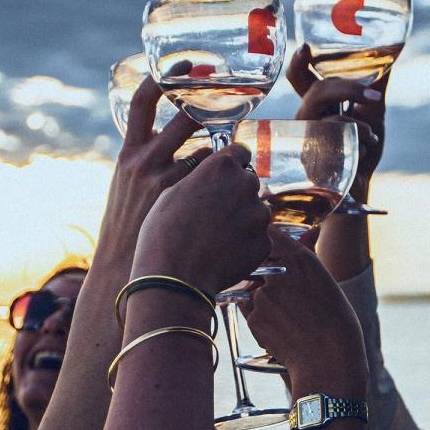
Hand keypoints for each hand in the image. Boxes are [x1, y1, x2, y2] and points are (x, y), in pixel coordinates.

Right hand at [98, 73, 210, 263]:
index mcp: (128, 155)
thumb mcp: (128, 187)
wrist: (127, 273)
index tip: (188, 63)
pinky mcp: (187, 204)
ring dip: (217, 164)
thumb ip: (149, 161)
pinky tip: (218, 210)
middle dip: (209, 111)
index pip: (144, 102)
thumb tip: (180, 142)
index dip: (166, 76)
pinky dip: (224, 193)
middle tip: (226, 104)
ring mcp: (168, 184)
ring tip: (210, 187)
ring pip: (211, 154)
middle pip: (188, 119)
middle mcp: (146, 164)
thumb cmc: (131, 231)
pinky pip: (220, 187)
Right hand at [132, 144, 270, 296]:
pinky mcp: (264, 242)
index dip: (231, 163)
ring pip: (255, 210)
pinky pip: (257, 237)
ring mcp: (258, 215)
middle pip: (248, 181)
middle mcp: (246, 185)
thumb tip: (212, 178)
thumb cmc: (164, 233)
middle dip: (235, 192)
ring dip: (242, 218)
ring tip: (215, 235)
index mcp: (222, 167)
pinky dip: (244, 243)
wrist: (175, 277)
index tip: (224, 173)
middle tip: (213, 211)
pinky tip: (223, 251)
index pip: (240, 151)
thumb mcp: (172, 191)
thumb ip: (201, 178)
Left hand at [241, 230, 366, 393]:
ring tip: (289, 316)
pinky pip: (250, 310)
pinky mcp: (253, 317)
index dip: (269, 240)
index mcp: (300, 259)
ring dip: (264, 297)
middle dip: (264, 271)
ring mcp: (262, 295)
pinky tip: (282, 328)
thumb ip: (306, 259)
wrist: (328, 361)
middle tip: (285, 292)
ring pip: (254, 288)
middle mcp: (278, 272)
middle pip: (258, 262)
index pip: (271, 233)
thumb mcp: (325, 282)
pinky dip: (261, 316)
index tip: (270, 246)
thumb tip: (306, 236)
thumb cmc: (336, 323)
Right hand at [287, 44, 384, 196]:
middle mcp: (306, 119)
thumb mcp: (372, 116)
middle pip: (316, 91)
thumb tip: (390, 56)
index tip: (304, 47)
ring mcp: (307, 137)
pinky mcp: (313, 155)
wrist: (358, 188)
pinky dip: (359, 135)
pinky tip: (368, 144)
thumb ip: (375, 90)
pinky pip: (335, 133)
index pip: (300, 79)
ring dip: (355, 117)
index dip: (298, 63)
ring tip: (372, 129)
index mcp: (317, 105)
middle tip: (373, 96)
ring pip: (325, 111)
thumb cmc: (361, 151)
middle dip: (347, 88)